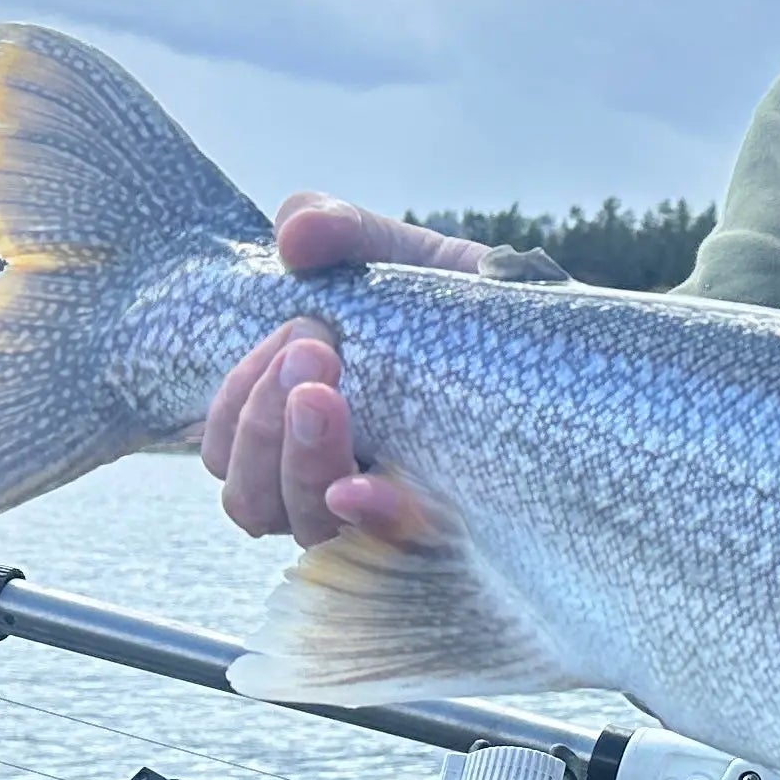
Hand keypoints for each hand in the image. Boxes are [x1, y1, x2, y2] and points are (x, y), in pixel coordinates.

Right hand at [201, 196, 484, 546]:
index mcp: (296, 423)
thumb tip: (294, 235)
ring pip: (301, 524)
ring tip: (330, 395)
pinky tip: (365, 489)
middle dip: (264, 423)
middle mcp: (329, 478)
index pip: (224, 447)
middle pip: (250, 497)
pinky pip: (390, 549)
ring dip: (301, 461)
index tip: (293, 335)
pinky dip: (369, 519)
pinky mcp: (448, 532)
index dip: (234, 407)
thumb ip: (337, 229)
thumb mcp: (394, 254)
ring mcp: (385, 511)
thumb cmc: (454, 306)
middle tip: (313, 350)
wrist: (554, 338)